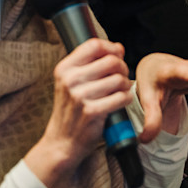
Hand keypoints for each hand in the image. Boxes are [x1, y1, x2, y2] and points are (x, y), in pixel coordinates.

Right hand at [24, 38, 133, 187]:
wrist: (61, 142)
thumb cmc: (71, 110)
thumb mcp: (71, 82)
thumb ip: (91, 63)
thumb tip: (118, 48)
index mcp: (64, 69)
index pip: (94, 45)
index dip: (111, 48)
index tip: (117, 55)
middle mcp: (69, 80)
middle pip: (111, 61)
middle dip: (122, 68)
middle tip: (121, 78)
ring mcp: (80, 96)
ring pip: (119, 79)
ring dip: (125, 85)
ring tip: (119, 92)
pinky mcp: (92, 112)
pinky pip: (122, 97)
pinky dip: (126, 99)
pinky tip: (120, 102)